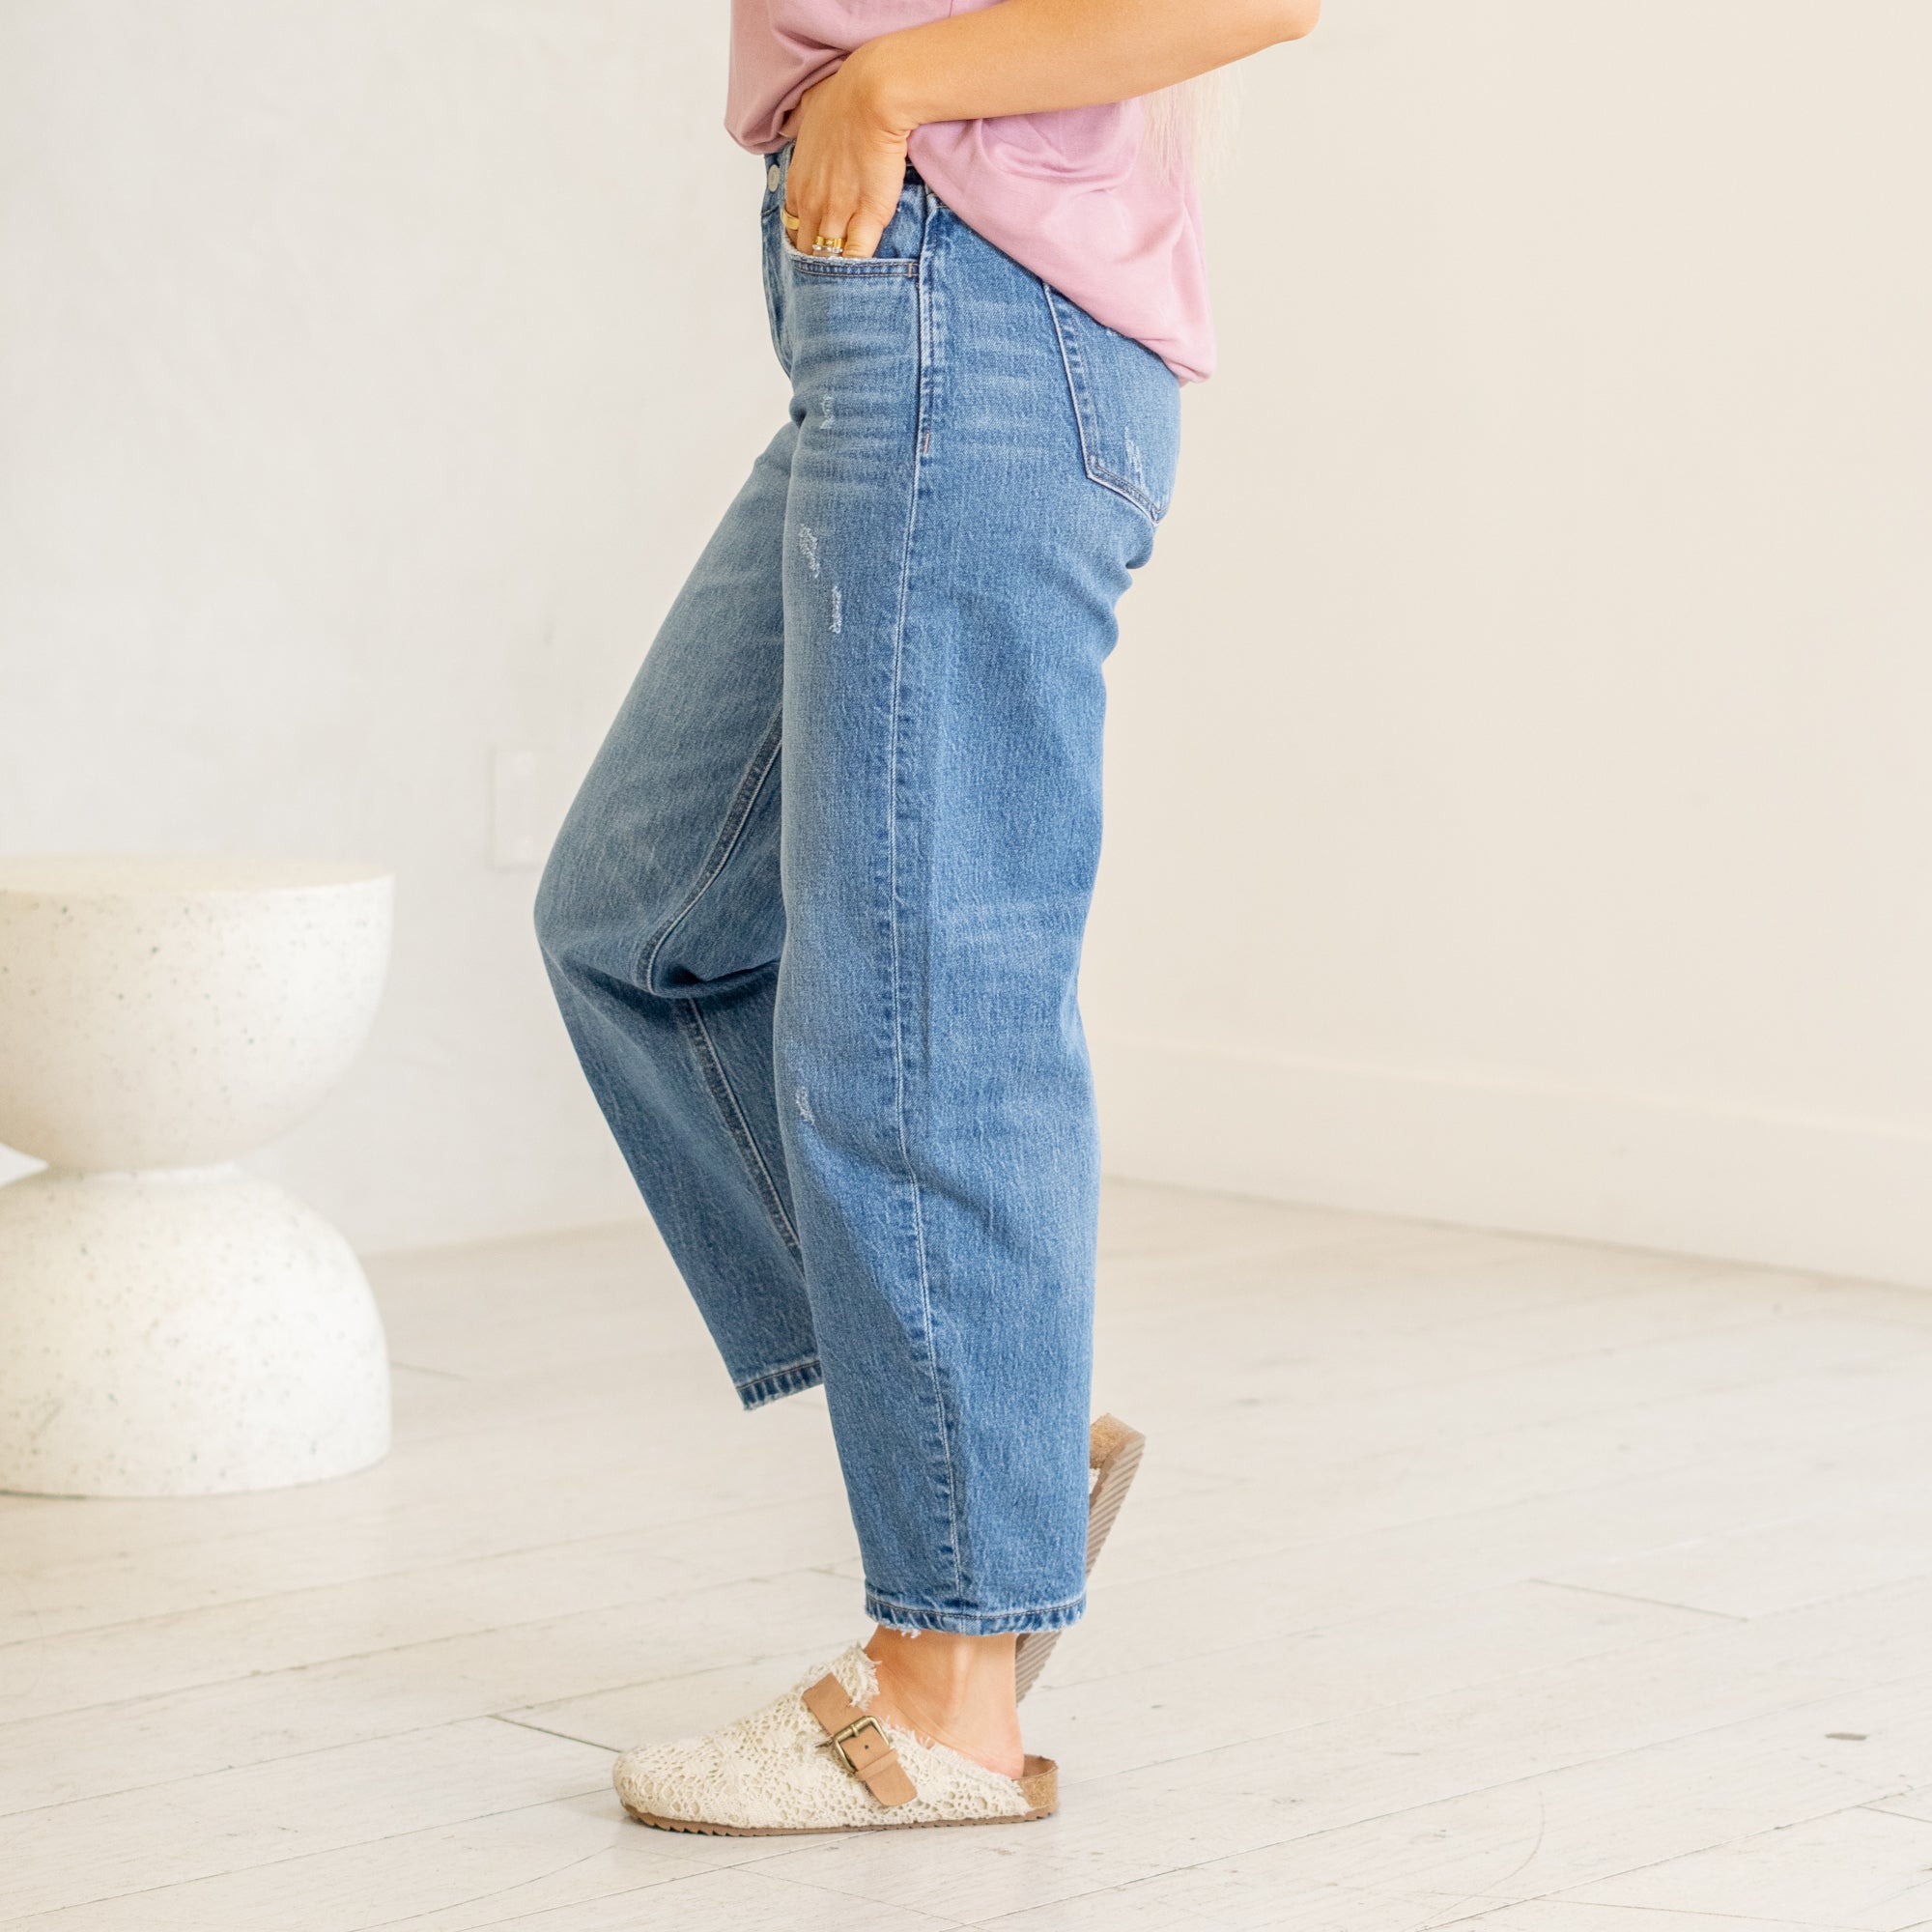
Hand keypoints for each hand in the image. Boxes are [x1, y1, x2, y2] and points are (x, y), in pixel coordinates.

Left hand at [778, 46, 914, 260]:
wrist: (871, 97)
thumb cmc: (843, 98)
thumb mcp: (807, 111)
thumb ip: (796, 123)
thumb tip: (789, 122)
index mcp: (796, 184)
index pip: (792, 229)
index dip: (804, 242)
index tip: (816, 248)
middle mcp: (810, 204)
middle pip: (807, 251)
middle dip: (818, 264)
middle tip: (830, 277)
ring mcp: (836, 214)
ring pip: (828, 259)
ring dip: (836, 271)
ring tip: (844, 290)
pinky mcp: (867, 219)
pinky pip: (856, 257)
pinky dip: (858, 269)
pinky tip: (864, 280)